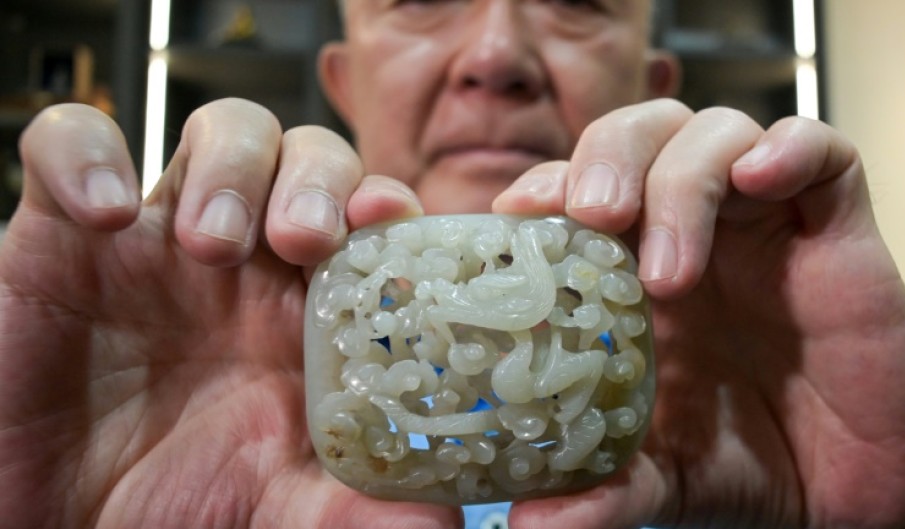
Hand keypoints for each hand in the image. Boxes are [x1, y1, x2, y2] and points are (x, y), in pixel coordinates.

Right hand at [0, 99, 460, 528]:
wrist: (61, 521)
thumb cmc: (174, 504)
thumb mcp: (277, 508)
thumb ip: (355, 509)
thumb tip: (443, 527)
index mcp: (307, 308)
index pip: (370, 215)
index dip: (387, 203)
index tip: (389, 219)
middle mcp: (248, 259)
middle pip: (310, 155)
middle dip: (316, 179)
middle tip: (302, 239)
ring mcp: (162, 234)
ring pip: (224, 131)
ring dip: (231, 166)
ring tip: (210, 242)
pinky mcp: (65, 228)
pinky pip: (74, 143)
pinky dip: (90, 155)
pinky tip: (107, 214)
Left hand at [495, 99, 904, 528]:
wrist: (845, 497)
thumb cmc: (744, 463)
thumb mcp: (658, 475)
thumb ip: (600, 491)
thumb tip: (525, 524)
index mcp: (633, 270)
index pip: (579, 186)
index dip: (546, 183)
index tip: (516, 214)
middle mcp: (693, 232)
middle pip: (640, 134)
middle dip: (609, 158)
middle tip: (592, 214)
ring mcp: (763, 222)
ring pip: (714, 133)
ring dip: (682, 180)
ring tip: (669, 269)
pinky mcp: (833, 228)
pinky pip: (820, 151)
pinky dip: (787, 149)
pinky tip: (759, 179)